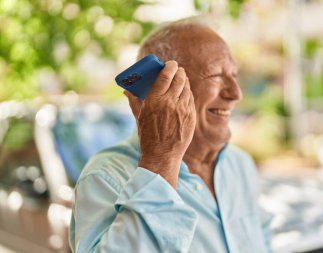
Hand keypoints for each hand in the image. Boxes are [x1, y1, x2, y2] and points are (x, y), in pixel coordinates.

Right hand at [124, 61, 195, 187]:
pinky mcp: (191, 116)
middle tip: (177, 70)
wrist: (163, 155)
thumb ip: (134, 101)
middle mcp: (170, 102)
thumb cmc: (148, 136)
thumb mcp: (139, 117)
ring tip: (181, 79)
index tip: (170, 63)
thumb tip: (126, 90)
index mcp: (155, 100)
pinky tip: (185, 93)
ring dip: (184, 81)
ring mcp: (183, 109)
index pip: (165, 75)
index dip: (170, 66)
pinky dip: (188, 93)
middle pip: (179, 79)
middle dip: (179, 71)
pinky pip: (191, 99)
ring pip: (187, 87)